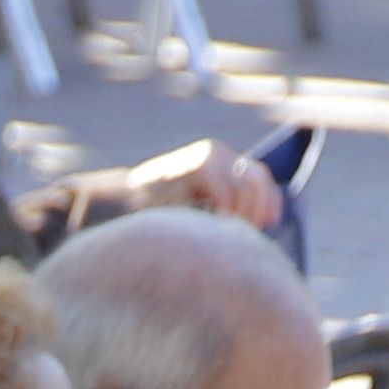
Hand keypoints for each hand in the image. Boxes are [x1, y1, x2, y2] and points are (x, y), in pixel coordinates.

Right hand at [112, 140, 286, 231]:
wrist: (117, 207)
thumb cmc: (155, 217)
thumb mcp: (196, 207)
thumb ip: (223, 206)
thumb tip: (262, 219)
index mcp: (216, 159)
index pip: (258, 175)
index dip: (270, 200)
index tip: (270, 223)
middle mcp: (215, 152)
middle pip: (257, 181)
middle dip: (257, 211)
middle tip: (248, 234)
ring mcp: (207, 157)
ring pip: (245, 191)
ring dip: (240, 218)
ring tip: (221, 235)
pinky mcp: (199, 166)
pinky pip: (227, 197)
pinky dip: (223, 216)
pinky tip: (207, 227)